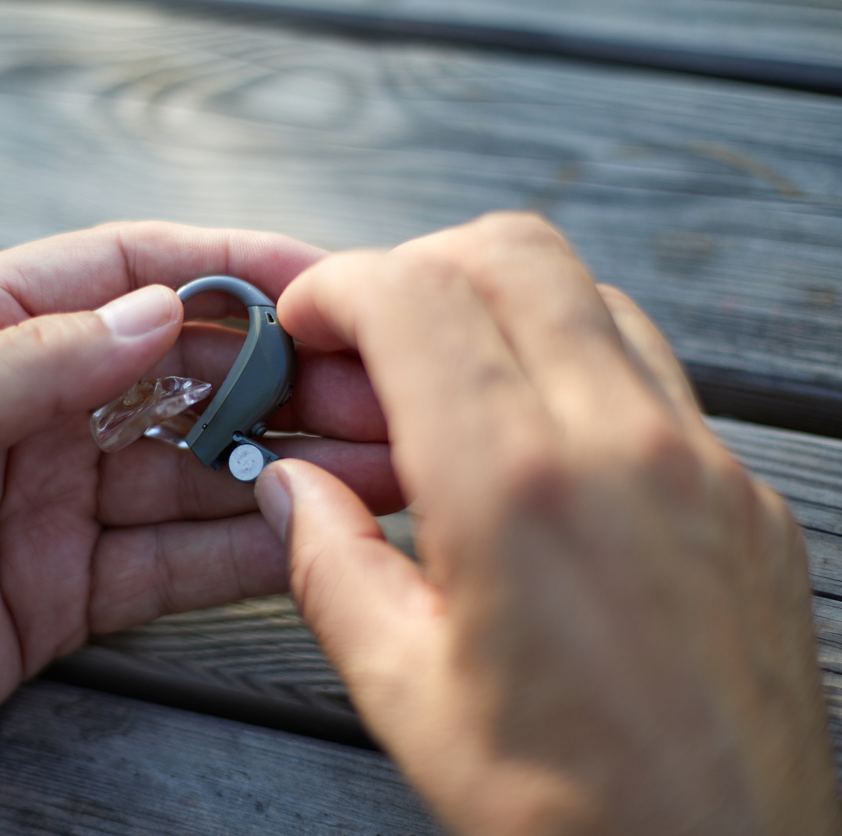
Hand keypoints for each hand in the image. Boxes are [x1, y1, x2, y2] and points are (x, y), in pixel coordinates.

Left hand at [0, 222, 396, 832]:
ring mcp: (49, 502)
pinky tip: (308, 536)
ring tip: (375, 466)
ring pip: (186, 470)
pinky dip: (240, 549)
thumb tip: (163, 308)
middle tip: (373, 390)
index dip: (219, 267)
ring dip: (277, 465)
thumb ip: (33, 362)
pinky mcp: (64, 587)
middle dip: (274, 376)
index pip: (113, 274)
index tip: (316, 280)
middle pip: (171, 373)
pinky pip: (169, 558)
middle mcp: (18, 410)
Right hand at [257, 213, 839, 834]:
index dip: (339, 288)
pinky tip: (533, 443)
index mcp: (515, 492)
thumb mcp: (405, 693)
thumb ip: (330, 564)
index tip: (307, 325)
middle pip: (512, 252)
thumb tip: (291, 487)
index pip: (414, 298)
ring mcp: (701, 463)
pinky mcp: (747, 495)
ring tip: (447, 390)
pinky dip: (574, 363)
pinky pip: (652, 371)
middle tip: (369, 341)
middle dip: (417, 266)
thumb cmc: (570, 812)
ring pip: (591, 294)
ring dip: (499, 307)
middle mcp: (621, 447)